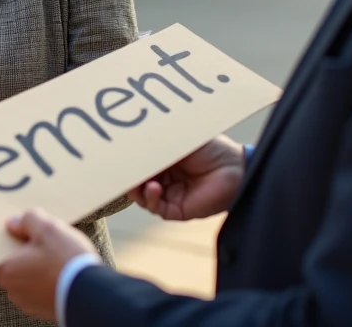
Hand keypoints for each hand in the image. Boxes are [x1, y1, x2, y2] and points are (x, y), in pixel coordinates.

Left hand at [0, 209, 96, 320]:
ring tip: (58, 254)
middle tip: (44, 238)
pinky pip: (40, 288)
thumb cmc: (66, 261)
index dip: (11, 236)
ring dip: (38, 265)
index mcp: (7, 271)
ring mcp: (28, 302)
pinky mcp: (44, 309)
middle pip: (13, 262)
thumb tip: (14, 222)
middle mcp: (13, 290)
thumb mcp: (47, 228)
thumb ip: (27, 220)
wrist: (92, 294)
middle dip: (26, 249)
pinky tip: (62, 268)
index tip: (23, 228)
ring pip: (28, 275)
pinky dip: (47, 278)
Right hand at [128, 135, 244, 220]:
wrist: (235, 167)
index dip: (127, 161)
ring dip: (136, 189)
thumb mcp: (175, 141)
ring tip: (137, 179)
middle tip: (120, 169)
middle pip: (137, 180)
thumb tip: (127, 144)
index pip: (138, 163)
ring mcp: (170, 194)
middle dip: (128, 176)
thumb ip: (153, 144)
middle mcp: (164, 177)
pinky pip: (156, 208)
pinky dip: (150, 199)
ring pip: (142, 196)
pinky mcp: (177, 210)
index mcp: (163, 159)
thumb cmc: (209, 148)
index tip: (116, 155)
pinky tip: (153, 188)